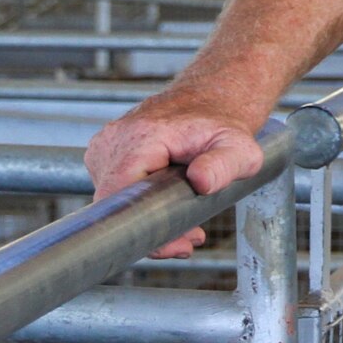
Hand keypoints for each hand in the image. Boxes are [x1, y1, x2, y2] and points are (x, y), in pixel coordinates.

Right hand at [83, 97, 269, 258]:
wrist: (209, 100)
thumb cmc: (223, 124)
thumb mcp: (238, 148)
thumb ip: (223, 166)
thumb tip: (201, 181)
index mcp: (139, 137)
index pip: (121, 199)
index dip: (144, 227)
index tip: (178, 242)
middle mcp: (113, 140)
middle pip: (116, 206)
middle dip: (154, 231)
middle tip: (190, 238)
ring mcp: (104, 148)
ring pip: (114, 204)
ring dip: (147, 220)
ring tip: (184, 222)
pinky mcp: (104, 155)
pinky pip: (114, 193)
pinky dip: (139, 206)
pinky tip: (166, 206)